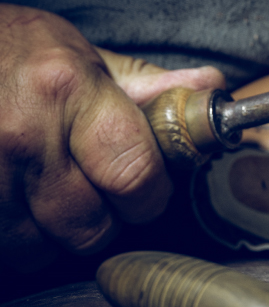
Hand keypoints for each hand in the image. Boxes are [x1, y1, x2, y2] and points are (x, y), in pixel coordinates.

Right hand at [0, 4, 224, 271]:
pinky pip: (7, 252)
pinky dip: (18, 238)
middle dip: (104, 220)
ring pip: (43, 251)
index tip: (147, 192)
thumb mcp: (82, 56)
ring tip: (50, 195)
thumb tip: (211, 88)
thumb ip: (147, 85)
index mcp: (67, 90)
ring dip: (54, 236)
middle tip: (95, 192)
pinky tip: (19, 202)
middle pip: (92, 227)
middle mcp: (23, 133)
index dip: (150, 196)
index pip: (136, 175)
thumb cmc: (13, 54)